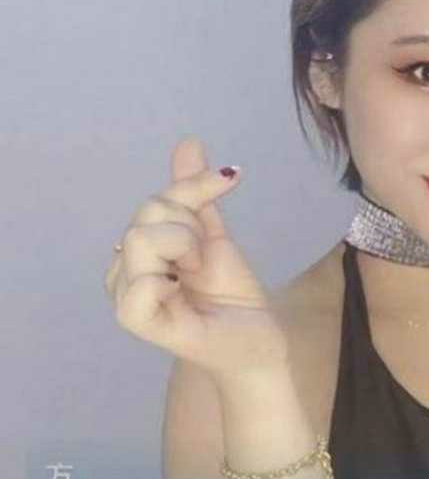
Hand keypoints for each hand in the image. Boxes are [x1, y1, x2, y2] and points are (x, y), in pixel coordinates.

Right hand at [104, 136, 287, 377]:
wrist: (255, 337)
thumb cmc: (230, 294)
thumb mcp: (213, 234)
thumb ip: (194, 194)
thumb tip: (188, 141)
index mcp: (138, 249)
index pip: (156, 200)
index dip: (194, 186)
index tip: (231, 180)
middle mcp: (123, 270)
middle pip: (146, 213)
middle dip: (189, 227)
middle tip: (203, 260)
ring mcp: (126, 295)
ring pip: (140, 239)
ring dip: (184, 249)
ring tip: (196, 274)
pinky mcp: (136, 320)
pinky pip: (140, 281)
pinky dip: (168, 278)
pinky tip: (183, 292)